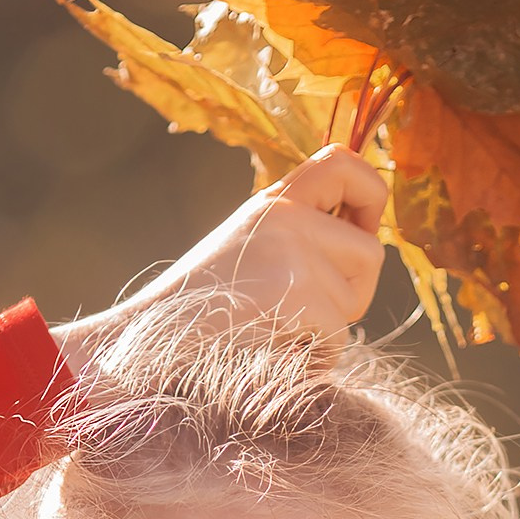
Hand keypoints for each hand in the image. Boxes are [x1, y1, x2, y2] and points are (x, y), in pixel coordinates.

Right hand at [50, 147, 386, 359]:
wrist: (146, 341)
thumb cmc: (199, 309)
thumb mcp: (249, 250)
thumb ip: (298, 236)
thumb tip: (364, 241)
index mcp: (273, 200)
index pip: (344, 161)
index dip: (372, 193)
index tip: (362, 228)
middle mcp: (285, 214)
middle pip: (369, 252)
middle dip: (352, 293)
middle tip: (306, 312)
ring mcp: (292, 250)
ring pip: (356, 298)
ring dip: (331, 328)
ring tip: (277, 329)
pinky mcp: (296, 292)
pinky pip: (338, 336)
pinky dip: (316, 356)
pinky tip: (275, 351)